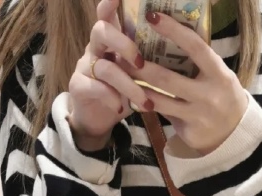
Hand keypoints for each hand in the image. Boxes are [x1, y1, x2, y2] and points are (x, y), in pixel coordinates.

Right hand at [67, 0, 155, 151]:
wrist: (97, 118)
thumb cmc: (122, 91)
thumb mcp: (135, 72)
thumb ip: (147, 57)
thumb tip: (183, 46)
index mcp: (110, 39)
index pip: (107, 13)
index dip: (111, 2)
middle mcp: (95, 47)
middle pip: (101, 31)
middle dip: (124, 44)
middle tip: (141, 62)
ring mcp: (85, 66)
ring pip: (105, 67)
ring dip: (128, 85)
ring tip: (144, 101)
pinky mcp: (78, 86)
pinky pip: (96, 88)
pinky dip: (113, 99)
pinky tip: (122, 109)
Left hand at [124, 11, 247, 154]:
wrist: (234, 132)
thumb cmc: (221, 93)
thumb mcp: (217, 73)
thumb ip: (197, 59)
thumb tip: (167, 32)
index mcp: (218, 73)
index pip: (195, 47)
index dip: (173, 31)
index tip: (153, 16)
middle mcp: (209, 95)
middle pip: (168, 79)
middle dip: (142, 66)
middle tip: (122, 53)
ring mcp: (198, 116)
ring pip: (160, 100)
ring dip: (137, 87)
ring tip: (122, 74)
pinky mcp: (189, 132)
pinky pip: (163, 115)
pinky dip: (146, 104)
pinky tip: (133, 96)